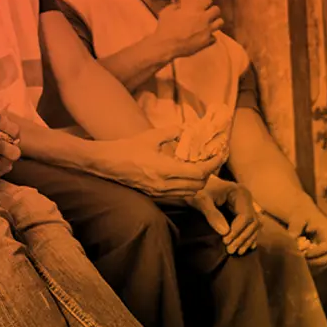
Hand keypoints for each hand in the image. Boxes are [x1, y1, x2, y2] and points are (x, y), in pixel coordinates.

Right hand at [99, 126, 221, 200]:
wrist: (106, 164)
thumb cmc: (127, 148)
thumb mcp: (151, 136)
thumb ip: (173, 133)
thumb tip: (188, 131)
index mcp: (165, 170)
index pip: (199, 172)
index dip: (213, 164)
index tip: (220, 155)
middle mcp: (164, 185)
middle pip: (198, 185)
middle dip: (209, 173)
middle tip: (212, 160)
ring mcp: (159, 192)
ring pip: (190, 191)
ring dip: (199, 181)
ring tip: (201, 167)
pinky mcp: (155, 195)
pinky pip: (179, 193)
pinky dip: (188, 185)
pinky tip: (186, 174)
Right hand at [156, 0, 222, 58]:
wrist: (166, 45)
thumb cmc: (165, 27)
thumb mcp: (166, 12)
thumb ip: (175, 6)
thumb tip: (179, 5)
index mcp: (195, 9)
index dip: (204, 1)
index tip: (201, 3)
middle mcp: (204, 18)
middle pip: (217, 10)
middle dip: (212, 11)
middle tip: (206, 14)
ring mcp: (207, 30)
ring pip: (220, 22)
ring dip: (214, 22)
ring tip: (209, 25)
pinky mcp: (207, 42)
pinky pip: (214, 37)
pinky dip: (210, 37)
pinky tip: (204, 37)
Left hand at [195, 178, 260, 254]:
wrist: (196, 183)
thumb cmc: (198, 190)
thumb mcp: (201, 200)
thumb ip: (211, 214)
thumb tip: (225, 232)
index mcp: (240, 192)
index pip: (245, 215)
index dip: (237, 230)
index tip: (226, 241)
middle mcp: (247, 198)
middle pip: (252, 221)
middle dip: (242, 237)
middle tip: (231, 250)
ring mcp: (248, 204)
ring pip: (254, 225)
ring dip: (247, 239)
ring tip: (238, 252)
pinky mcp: (244, 210)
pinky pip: (252, 225)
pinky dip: (249, 236)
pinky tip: (247, 247)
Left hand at [290, 207, 326, 265]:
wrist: (303, 216)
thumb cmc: (301, 215)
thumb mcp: (298, 217)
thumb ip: (295, 226)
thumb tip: (291, 238)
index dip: (318, 252)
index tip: (305, 254)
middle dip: (315, 262)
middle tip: (300, 261)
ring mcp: (326, 251)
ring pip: (324, 264)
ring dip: (312, 267)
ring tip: (299, 264)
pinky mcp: (320, 256)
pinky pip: (319, 267)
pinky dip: (310, 269)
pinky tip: (299, 266)